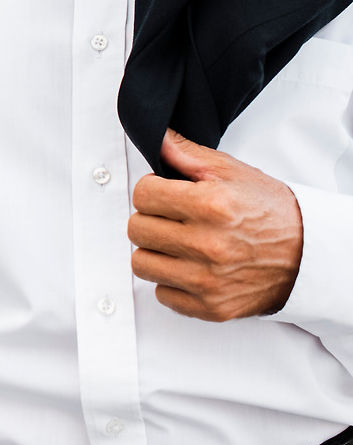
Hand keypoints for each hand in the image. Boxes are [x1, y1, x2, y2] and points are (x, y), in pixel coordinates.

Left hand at [127, 129, 303, 321]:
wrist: (308, 255)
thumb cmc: (270, 212)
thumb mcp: (232, 172)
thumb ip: (186, 154)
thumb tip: (156, 137)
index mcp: (212, 206)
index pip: (143, 194)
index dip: (152, 190)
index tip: (166, 194)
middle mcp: (208, 245)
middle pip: (137, 229)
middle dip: (150, 219)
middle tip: (172, 219)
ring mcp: (208, 280)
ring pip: (142, 263)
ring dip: (156, 252)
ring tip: (178, 244)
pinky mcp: (211, 307)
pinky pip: (162, 294)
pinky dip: (171, 281)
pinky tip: (190, 267)